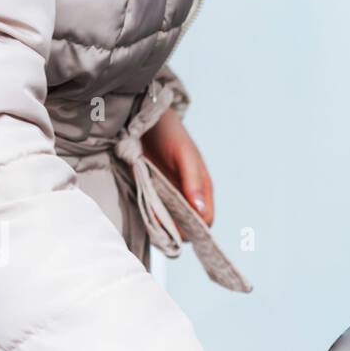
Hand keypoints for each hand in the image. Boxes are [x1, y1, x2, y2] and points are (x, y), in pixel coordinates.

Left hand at [142, 107, 213, 225]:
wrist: (143, 119)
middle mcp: (188, 196)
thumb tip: (201, 212)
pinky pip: (155, 215)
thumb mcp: (184, 155)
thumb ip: (193, 182)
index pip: (205, 220)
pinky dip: (151, 219)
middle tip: (161, 228)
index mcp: (202, 189)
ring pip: (171, 224)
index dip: (195, 228)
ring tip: (151, 221)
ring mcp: (169, 196)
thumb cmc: (169, 133)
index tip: (179, 230)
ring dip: (163, 227)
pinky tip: (145, 216)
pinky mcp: (152, 194)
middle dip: (177, 231)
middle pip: (188, 226)